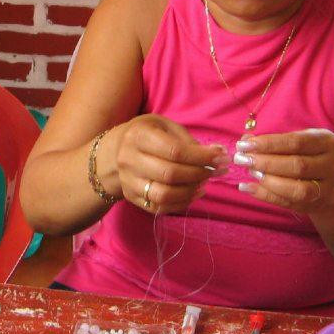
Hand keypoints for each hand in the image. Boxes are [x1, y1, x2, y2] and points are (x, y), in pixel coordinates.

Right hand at [112, 115, 228, 213]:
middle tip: (216, 171)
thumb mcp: (164, 126)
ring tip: (204, 183)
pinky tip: (193, 193)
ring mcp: (128, 181)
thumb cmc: (145, 135)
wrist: (113, 153)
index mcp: (138, 136)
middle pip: (170, 174)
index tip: (220, 157)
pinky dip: (181, 203)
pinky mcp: (131, 197)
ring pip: (164, 194)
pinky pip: (159, 207)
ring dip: (190, 191)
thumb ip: (187, 140)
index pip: (174, 151)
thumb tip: (217, 154)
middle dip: (199, 174)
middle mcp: (129, 159)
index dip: (201, 157)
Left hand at [232, 128, 333, 211]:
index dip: (269, 144)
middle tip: (242, 159)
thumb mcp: (293, 141)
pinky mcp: (314, 204)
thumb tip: (245, 140)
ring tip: (249, 172)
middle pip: (298, 166)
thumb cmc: (303, 153)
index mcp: (327, 142)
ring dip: (269, 181)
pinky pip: (289, 203)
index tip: (244, 144)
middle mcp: (331, 165)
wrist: (325, 179)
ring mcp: (326, 188)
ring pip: (298, 189)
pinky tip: (247, 187)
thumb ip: (271, 140)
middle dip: (266, 163)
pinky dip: (265, 195)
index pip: (296, 142)